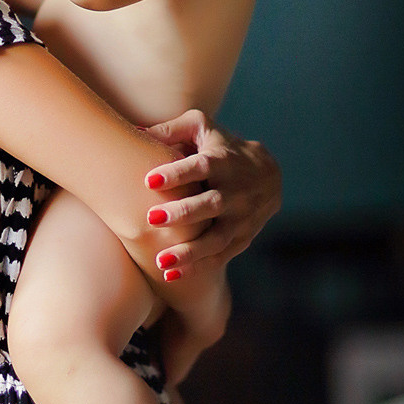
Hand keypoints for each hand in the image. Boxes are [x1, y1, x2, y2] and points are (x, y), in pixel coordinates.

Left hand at [144, 109, 280, 274]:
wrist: (269, 176)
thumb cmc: (222, 147)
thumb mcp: (202, 128)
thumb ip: (171, 130)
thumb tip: (134, 132)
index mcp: (222, 161)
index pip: (200, 167)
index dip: (177, 173)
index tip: (149, 180)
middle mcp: (235, 191)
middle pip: (210, 204)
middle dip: (182, 213)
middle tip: (152, 219)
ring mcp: (241, 218)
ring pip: (217, 237)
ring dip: (190, 251)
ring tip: (160, 260)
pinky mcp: (242, 238)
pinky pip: (220, 256)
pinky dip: (197, 267)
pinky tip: (170, 275)